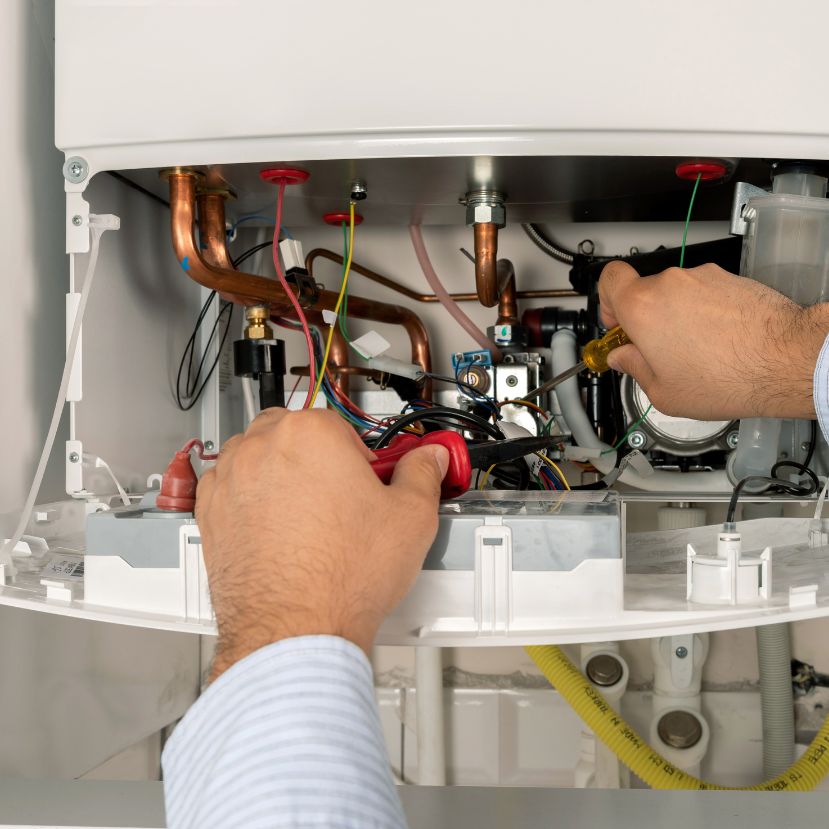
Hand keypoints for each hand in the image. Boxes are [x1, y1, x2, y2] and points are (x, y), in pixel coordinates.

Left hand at [195, 409, 448, 680]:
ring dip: (280, 469)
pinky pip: (229, 486)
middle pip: (294, 431)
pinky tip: (276, 526)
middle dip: (317, 455)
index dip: (360, 455)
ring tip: (308, 511)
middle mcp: (263, 448)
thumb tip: (429, 460)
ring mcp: (231, 479)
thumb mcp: (410, 517)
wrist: (294, 630)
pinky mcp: (210, 513)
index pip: (340, 425)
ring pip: (258, 455)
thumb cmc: (342, 578)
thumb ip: (422, 474)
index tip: (368, 478)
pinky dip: (249, 496)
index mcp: (312, 434)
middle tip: (340, 493)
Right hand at [598, 261, 827, 420]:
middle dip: (646, 319)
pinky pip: (705, 294)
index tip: (617, 324)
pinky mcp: (730, 279)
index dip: (607, 301)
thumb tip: (624, 359)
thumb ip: (634, 369)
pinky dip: (706, 313)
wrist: (784, 360)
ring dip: (678, 317)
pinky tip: (719, 342)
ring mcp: (702, 278)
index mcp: (642, 308)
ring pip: (676, 294)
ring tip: (696, 351)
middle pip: (643, 292)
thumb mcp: (663, 392)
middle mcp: (669, 284)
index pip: (608, 280)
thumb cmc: (726, 377)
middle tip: (658, 349)